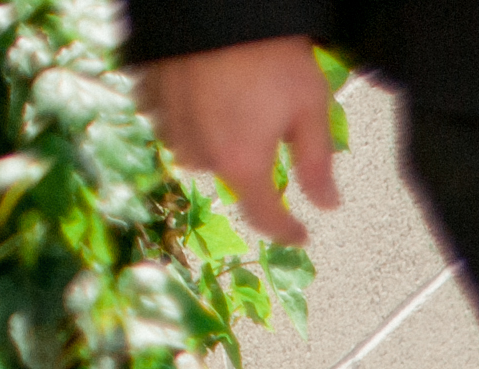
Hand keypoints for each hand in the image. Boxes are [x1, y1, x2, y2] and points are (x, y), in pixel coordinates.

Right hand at [134, 36, 338, 246]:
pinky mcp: (151, 96)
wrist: (217, 3)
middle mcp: (201, 153)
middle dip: (252, 163)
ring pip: (199, 152)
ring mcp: (170, 125)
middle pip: (232, 177)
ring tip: (239, 103)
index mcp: (241, 163)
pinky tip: (209, 91)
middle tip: (270, 124)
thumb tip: (327, 204)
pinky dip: (191, 117)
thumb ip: (317, 164)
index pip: (265, 216)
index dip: (286, 231)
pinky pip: (173, 121)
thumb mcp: (311, 108)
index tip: (300, 235)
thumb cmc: (270, 53)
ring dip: (219, 141)